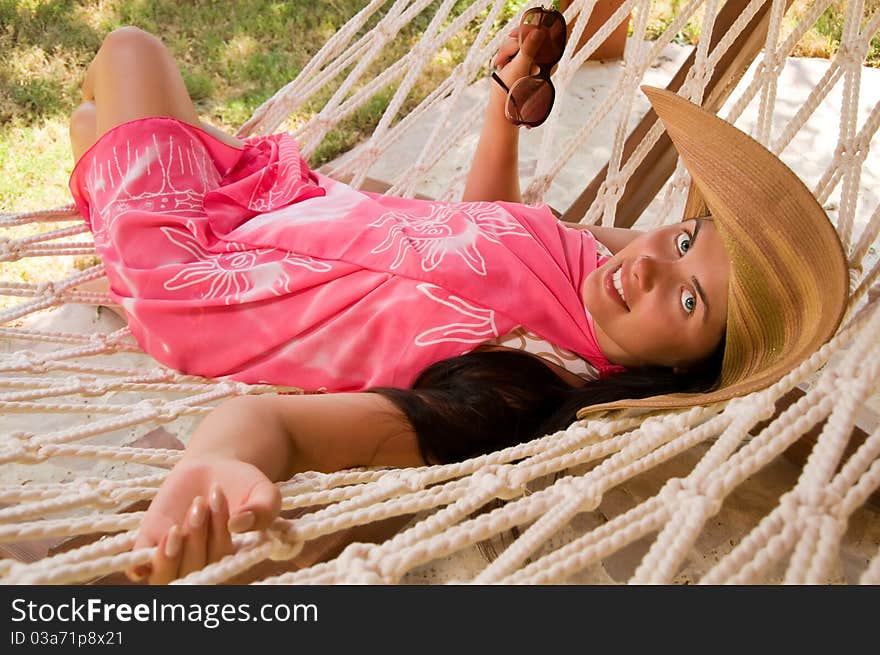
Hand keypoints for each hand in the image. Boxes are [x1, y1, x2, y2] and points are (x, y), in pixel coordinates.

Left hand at [126, 454, 281, 583]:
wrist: (214, 465)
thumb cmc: (243, 484)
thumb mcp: (264, 492)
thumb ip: (263, 510)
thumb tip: (238, 526)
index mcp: (227, 562)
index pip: (219, 571)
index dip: (218, 549)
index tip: (230, 519)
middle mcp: (199, 565)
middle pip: (193, 572)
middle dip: (200, 538)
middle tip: (205, 503)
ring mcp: (173, 556)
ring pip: (165, 577)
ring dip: (173, 552)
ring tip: (191, 511)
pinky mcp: (149, 542)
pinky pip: (138, 569)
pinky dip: (144, 563)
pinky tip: (166, 536)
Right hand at [491, 25, 548, 92]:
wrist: (501, 103)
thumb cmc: (512, 90)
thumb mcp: (520, 67)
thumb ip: (528, 49)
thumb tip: (539, 31)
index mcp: (544, 59)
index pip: (539, 34)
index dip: (525, 31)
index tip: (512, 34)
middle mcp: (538, 57)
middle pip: (523, 37)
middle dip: (509, 48)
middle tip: (502, 61)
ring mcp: (527, 59)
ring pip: (514, 42)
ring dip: (504, 53)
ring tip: (501, 67)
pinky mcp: (518, 60)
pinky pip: (509, 49)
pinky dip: (503, 56)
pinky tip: (501, 66)